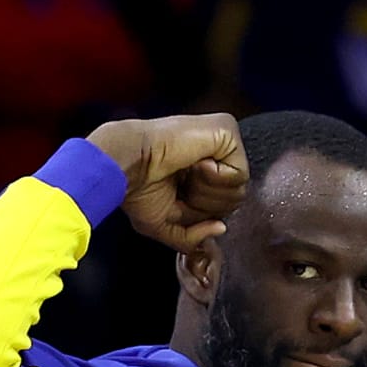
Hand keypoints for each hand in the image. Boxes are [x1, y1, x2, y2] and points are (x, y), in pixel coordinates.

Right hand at [87, 114, 248, 251]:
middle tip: (181, 186)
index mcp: (203, 170)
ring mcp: (223, 140)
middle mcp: (216, 153)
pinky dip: (214, 178)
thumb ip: (193, 237)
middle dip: (205, 205)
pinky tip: (195, 164)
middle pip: (235, 199)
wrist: (126, 165)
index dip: (201, 212)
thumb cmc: (137, 189)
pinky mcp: (227, 129)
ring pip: (240, 189)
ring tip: (185, 173)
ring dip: (206, 192)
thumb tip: (220, 229)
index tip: (177, 198)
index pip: (223, 203)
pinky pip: (240, 173)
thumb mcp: (166, 225)